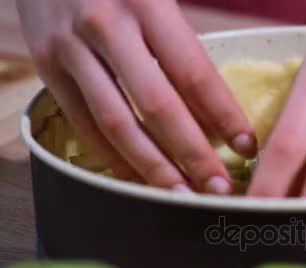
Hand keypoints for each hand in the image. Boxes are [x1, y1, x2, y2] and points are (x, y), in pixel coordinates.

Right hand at [17, 0, 257, 193]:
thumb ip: (184, 44)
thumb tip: (217, 113)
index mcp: (147, 2)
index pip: (194, 72)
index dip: (223, 114)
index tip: (247, 147)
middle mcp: (106, 25)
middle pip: (157, 106)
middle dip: (193, 154)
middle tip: (219, 187)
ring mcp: (70, 48)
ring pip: (117, 123)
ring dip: (154, 167)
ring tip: (182, 196)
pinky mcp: (45, 67)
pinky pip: (83, 124)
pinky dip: (113, 158)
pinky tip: (140, 179)